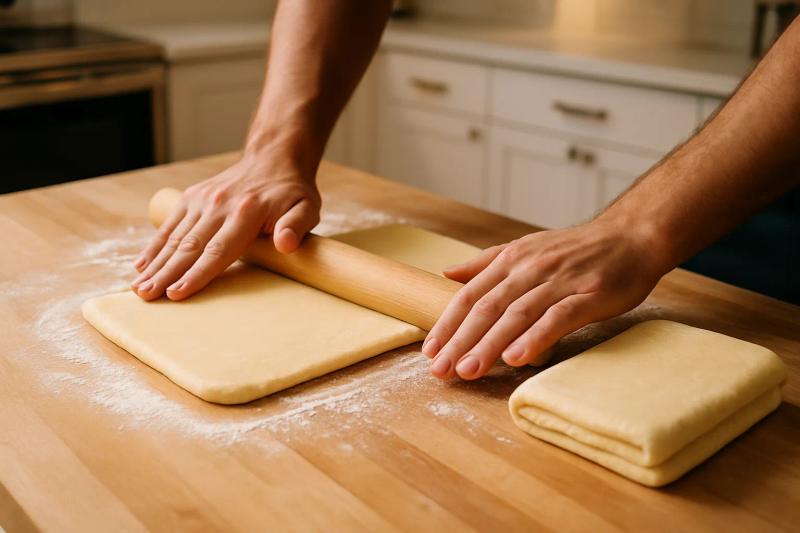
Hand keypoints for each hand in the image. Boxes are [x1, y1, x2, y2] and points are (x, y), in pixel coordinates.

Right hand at [131, 153, 320, 300]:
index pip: (218, 250)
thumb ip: (296, 226)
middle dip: (166, 274)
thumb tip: (286, 244)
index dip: (197, 274)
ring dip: (155, 264)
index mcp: (245, 213)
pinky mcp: (192, 197)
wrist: (274, 157)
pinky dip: (154, 245)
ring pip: (175, 237)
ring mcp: (202, 200)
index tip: (178, 293)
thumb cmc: (292, 192)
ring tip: (138, 288)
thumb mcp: (306, 208)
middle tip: (147, 297)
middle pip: (189, 246)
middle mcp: (218, 205)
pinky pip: (170, 224)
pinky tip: (141, 265)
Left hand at [421, 218, 668, 379]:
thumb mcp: (527, 249)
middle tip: (441, 371)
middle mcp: (530, 269)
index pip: (470, 295)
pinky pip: (557, 318)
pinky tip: (516, 359)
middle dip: (460, 341)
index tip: (430, 351)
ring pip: (517, 315)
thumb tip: (448, 274)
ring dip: (489, 345)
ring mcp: (560, 281)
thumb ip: (486, 262)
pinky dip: (535, 337)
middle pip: (487, 308)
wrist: (631, 237)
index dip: (448, 324)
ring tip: (469, 371)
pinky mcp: (589, 295)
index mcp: (511, 260)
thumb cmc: (576, 250)